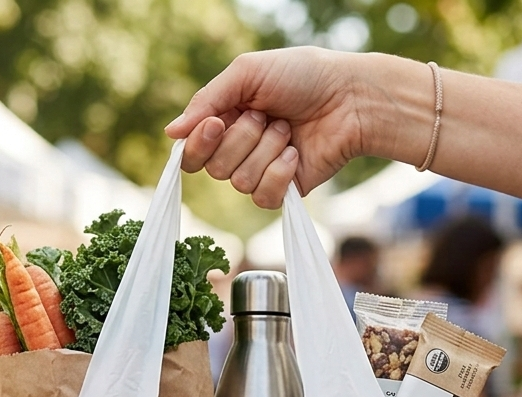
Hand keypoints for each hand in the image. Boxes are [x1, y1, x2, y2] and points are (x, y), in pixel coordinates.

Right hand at [165, 48, 377, 207]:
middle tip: (267, 116)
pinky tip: (295, 154)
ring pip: (239, 182)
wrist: (349, 97)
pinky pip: (263, 197)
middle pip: (214, 168)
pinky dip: (279, 173)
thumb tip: (172, 134)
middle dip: (242, 139)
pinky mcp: (283, 191)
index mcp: (225, 122)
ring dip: (265, 150)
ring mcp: (260, 172)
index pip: (191, 152)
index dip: (199, 144)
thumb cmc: (302, 76)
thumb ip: (207, 100)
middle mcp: (238, 150)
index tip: (218, 122)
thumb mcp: (247, 74)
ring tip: (287, 130)